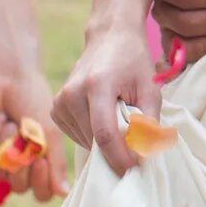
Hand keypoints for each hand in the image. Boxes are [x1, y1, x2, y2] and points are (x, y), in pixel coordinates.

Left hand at [0, 67, 68, 202]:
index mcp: (41, 160)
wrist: (8, 75)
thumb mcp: (51, 133)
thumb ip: (57, 165)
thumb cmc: (34, 100)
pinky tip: (0, 116)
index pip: (40, 192)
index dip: (41, 183)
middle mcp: (20, 162)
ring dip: (8, 146)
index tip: (41, 160)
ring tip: (14, 123)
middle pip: (19, 187)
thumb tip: (65, 193)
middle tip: (26, 141)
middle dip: (22, 164)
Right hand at [51, 29, 161, 177]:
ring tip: (118, 118)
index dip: (120, 157)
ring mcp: (60, 101)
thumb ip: (149, 123)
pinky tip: (102, 117)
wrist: (110, 37)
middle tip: (135, 145)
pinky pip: (76, 135)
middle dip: (117, 151)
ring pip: (85, 141)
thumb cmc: (134, 62)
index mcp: (97, 86)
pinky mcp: (55, 108)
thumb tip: (144, 156)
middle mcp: (72, 93)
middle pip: (95, 140)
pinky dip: (92, 136)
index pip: (105, 134)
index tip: (135, 169)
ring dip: (105, 143)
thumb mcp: (151, 89)